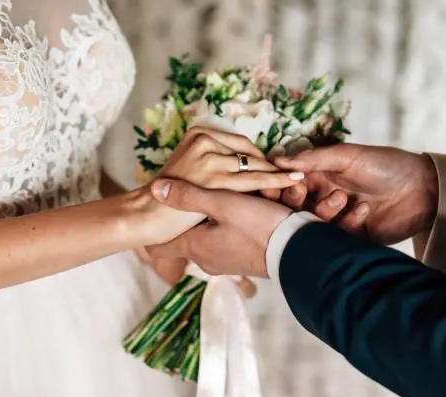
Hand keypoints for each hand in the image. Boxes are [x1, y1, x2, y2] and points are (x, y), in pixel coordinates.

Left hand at [132, 127, 303, 280]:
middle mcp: (208, 260)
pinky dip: (232, 229)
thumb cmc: (259, 226)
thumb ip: (188, 195)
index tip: (150, 229)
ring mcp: (227, 264)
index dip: (155, 236)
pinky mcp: (245, 262)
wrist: (297, 251)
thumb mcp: (223, 203)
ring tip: (224, 208)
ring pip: (211, 239)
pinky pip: (230, 243)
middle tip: (191, 208)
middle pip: (189, 240)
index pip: (163, 247)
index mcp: (197, 246)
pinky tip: (244, 217)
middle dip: (190, 223)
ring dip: (215, 224)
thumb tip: (155, 190)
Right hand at [159, 126, 303, 191]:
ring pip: (254, 166)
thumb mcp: (190, 170)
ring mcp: (209, 158)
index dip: (260, 158)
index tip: (275, 167)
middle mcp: (204, 140)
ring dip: (278, 174)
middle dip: (271, 166)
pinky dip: (276, 180)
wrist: (146, 214)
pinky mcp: (214, 178)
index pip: (241, 144)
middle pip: (249, 154)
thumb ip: (213, 163)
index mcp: (198, 133)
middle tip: (294, 174)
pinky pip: (254, 180)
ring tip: (300, 178)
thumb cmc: (168, 200)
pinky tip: (293, 181)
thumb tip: (245, 165)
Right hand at [271, 144, 437, 243]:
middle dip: (294, 202)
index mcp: (318, 177)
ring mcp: (337, 220)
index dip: (278, 187)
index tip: (274, 185)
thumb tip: (277, 161)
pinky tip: (365, 210)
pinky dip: (348, 223)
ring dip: (324, 211)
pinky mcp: (351, 239)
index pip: (288, 186)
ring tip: (343, 198)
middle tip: (302, 193)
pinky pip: (337, 237)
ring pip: (313, 224)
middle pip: (293, 208)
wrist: (424, 189)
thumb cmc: (385, 165)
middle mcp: (323, 199)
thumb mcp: (347, 156)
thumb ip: (313, 159)